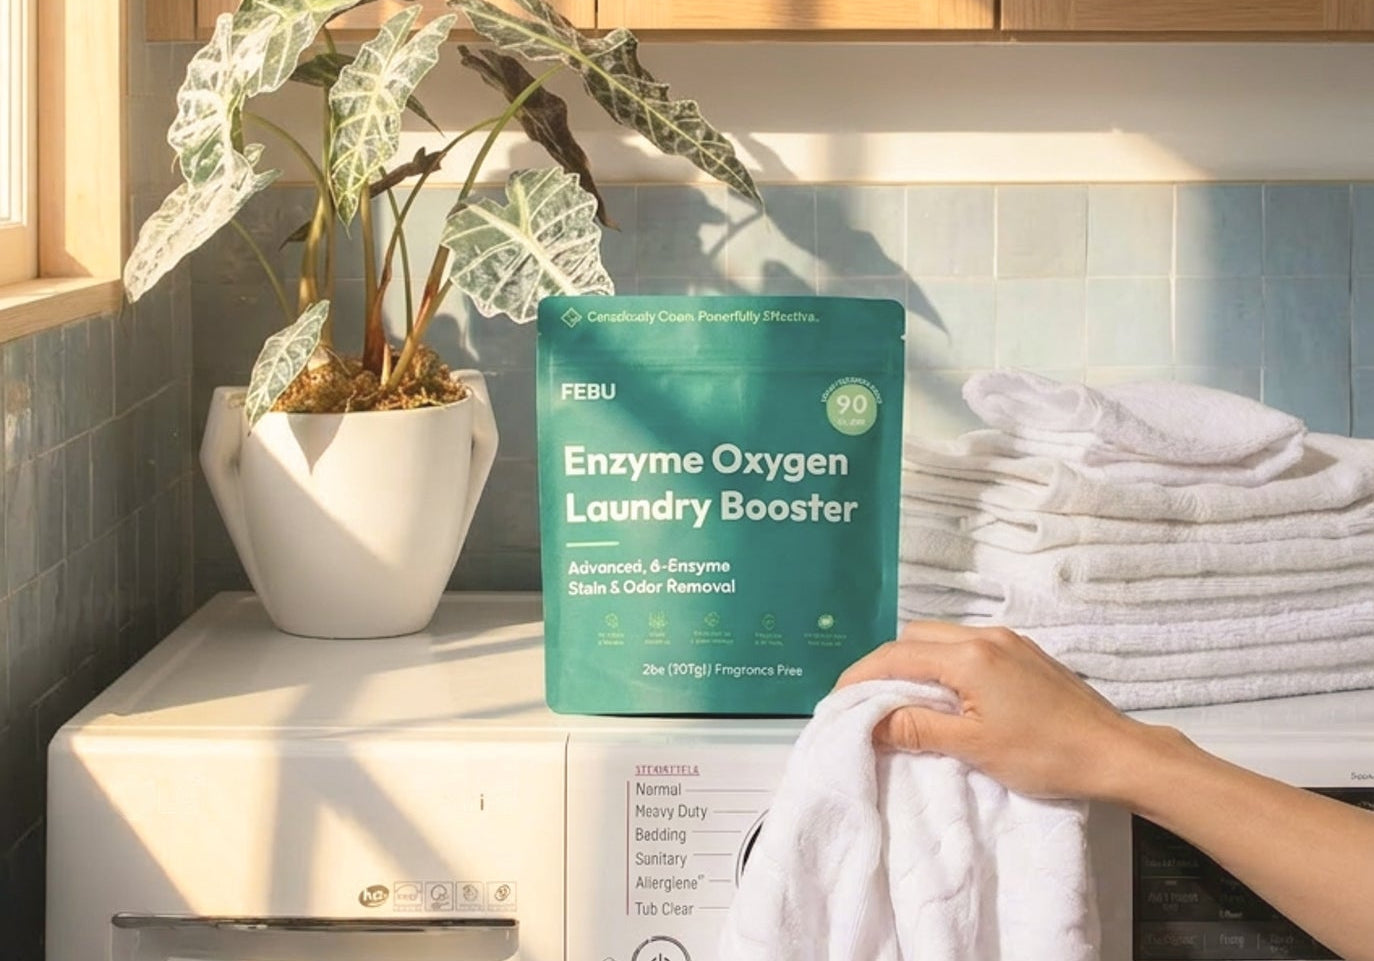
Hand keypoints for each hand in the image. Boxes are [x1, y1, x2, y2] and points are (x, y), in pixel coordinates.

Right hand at [836, 620, 1163, 800]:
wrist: (1116, 753)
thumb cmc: (1046, 754)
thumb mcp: (973, 746)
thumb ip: (917, 727)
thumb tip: (871, 722)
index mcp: (969, 656)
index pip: (897, 655)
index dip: (861, 676)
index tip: (837, 699)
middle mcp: (986, 636)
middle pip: (916, 637)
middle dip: (886, 664)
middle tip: (868, 701)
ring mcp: (1009, 641)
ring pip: (942, 639)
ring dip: (916, 663)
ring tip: (902, 700)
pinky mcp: (1025, 654)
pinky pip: (968, 647)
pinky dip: (943, 664)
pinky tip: (945, 695)